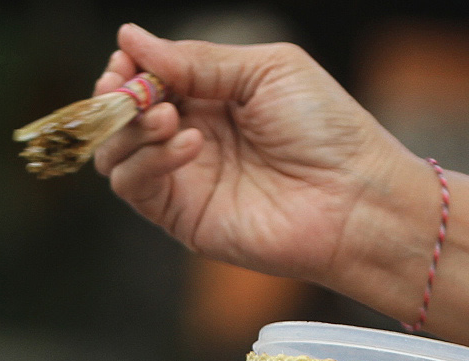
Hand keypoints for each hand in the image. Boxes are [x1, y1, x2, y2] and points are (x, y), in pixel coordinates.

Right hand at [90, 25, 468, 343]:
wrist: (353, 197)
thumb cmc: (326, 128)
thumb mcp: (266, 70)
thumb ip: (198, 59)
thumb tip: (130, 37)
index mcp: (212, 95)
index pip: (148, 77)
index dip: (130, 66)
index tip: (126, 57)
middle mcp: (189, 134)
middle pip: (122, 114)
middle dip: (118, 95)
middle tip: (127, 86)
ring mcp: (181, 177)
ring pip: (115, 151)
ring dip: (129, 128)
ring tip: (167, 115)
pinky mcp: (178, 215)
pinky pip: (133, 185)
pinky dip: (148, 160)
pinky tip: (190, 145)